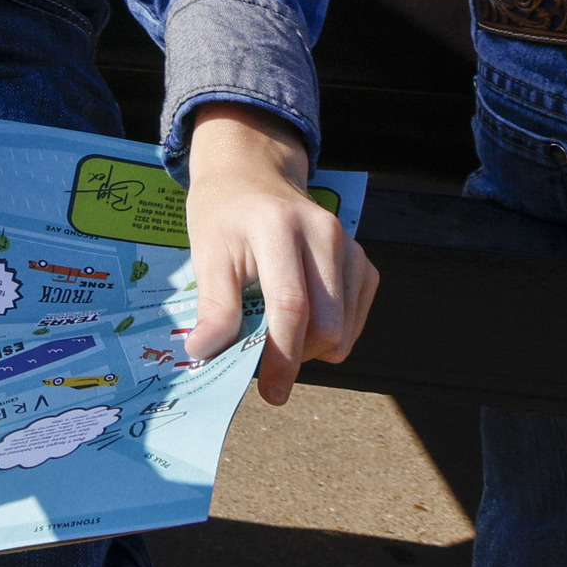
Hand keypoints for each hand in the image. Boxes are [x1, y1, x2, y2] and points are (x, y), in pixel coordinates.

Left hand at [177, 104, 378, 404]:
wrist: (252, 175)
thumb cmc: (224, 215)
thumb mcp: (206, 252)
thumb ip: (214, 305)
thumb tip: (203, 353)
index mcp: (279, 227)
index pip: (291, 306)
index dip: (281, 357)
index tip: (270, 392)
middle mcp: (324, 234)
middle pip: (327, 325)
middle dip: (297, 357)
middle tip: (263, 360)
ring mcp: (350, 247)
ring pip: (345, 329)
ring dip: (312, 348)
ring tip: (275, 329)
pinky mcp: (363, 261)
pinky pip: (355, 319)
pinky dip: (330, 332)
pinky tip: (301, 316)